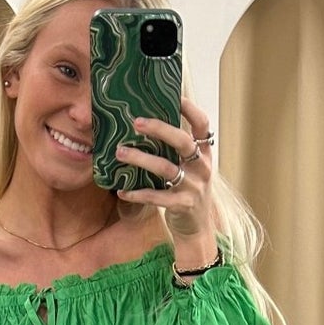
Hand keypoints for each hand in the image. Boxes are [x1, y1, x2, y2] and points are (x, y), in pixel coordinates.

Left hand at [116, 94, 214, 239]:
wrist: (197, 230)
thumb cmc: (187, 192)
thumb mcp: (189, 169)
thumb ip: (176, 150)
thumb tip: (148, 124)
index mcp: (203, 154)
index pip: (201, 124)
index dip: (189, 108)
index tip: (173, 94)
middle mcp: (201, 167)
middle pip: (182, 141)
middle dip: (159, 129)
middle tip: (136, 122)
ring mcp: (194, 186)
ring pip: (166, 168)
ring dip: (140, 158)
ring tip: (120, 152)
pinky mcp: (183, 205)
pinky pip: (156, 197)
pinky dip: (137, 194)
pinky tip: (121, 191)